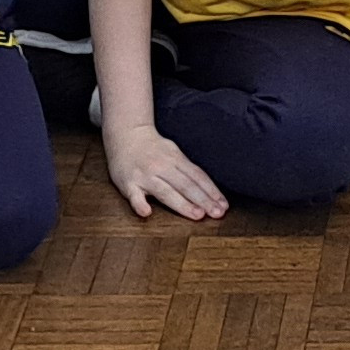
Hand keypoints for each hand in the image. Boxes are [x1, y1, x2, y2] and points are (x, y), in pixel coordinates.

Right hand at [105, 118, 228, 222]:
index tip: (223, 204)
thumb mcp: (173, 152)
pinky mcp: (127, 183)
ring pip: (165, 191)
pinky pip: (133, 195)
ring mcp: (144, 175)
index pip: (197, 176)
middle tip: (217, 213)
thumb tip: (207, 188)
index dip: (211, 191)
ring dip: (182, 204)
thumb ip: (187, 169)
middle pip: (186, 185)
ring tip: (197, 215)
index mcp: (175, 158)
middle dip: (203, 200)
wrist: (125, 134)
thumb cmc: (153, 147)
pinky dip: (139, 204)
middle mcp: (162, 166)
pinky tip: (147, 212)